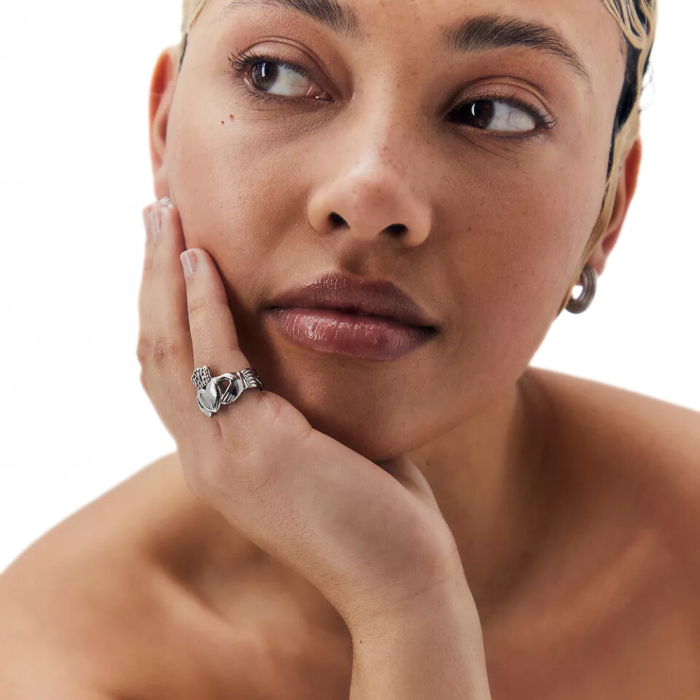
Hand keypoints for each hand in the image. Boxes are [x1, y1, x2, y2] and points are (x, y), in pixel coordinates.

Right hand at [137, 199, 469, 629]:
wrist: (400, 578)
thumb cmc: (376, 510)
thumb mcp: (324, 446)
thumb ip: (300, 403)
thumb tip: (308, 351)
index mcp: (219, 456)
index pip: (170, 372)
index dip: (162, 308)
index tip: (171, 251)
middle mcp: (205, 456)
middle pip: (154, 349)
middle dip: (149, 276)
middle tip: (154, 212)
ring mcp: (221, 456)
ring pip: (167, 348)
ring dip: (162, 275)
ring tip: (163, 212)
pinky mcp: (253, 448)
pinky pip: (214, 359)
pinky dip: (204, 305)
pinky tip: (200, 259)